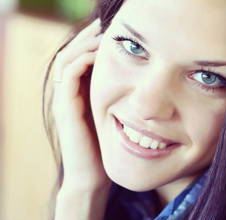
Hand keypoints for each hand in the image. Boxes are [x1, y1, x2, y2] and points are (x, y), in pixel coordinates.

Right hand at [52, 19, 109, 192]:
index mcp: (81, 94)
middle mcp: (69, 93)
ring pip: (68, 58)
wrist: (93, 178)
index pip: (82, 57)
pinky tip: (101, 54)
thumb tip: (146, 87)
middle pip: (73, 52)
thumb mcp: (118, 119)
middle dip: (90, 35)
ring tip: (106, 32)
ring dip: (86, 43)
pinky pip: (69, 75)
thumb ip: (123, 101)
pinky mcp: (66, 108)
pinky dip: (83, 60)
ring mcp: (65, 100)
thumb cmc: (110, 151)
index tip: (117, 31)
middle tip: (108, 23)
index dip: (96, 41)